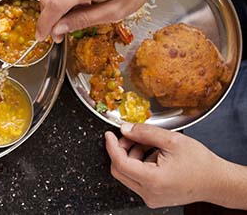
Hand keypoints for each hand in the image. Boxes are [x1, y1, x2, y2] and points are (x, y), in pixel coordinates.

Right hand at [36, 0, 165, 42]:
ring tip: (69, 18)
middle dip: (47, 19)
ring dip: (52, 8)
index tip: (42, 37)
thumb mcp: (115, 11)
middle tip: (57, 33)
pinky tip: (74, 4)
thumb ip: (84, 20)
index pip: (55, 6)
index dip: (45, 24)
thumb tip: (60, 29)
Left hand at [105, 123, 223, 207]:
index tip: (109, 134)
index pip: (119, 163)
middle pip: (119, 170)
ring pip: (128, 174)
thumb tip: (125, 129)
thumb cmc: (200, 163)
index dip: (111, 146)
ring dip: (132, 156)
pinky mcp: (154, 197)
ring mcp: (151, 198)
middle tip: (130, 136)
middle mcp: (149, 193)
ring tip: (148, 144)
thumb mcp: (171, 140)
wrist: (217, 181)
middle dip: (121, 150)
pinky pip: (137, 179)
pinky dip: (139, 164)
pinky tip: (153, 154)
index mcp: (152, 180)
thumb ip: (145, 133)